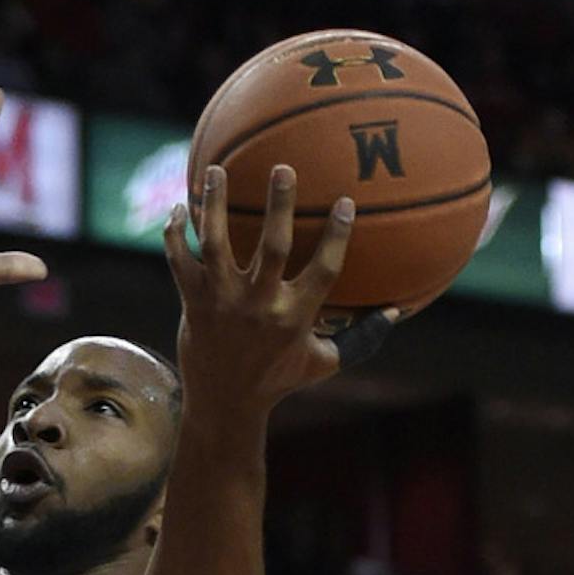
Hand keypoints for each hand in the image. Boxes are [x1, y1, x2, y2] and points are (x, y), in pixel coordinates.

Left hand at [164, 166, 357, 412]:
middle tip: (283, 168)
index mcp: (295, 316)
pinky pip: (179, 262)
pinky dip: (175, 236)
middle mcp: (259, 305)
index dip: (337, 236)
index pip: (324, 270)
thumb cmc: (277, 380)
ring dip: (215, 206)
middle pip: (272, 247)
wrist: (223, 406)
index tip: (346, 202)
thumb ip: (360, 338)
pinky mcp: (194, 303)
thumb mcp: (323, 362)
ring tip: (215, 170)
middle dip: (279, 205)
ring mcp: (223, 302)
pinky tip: (177, 210)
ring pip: (217, 245)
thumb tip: (397, 312)